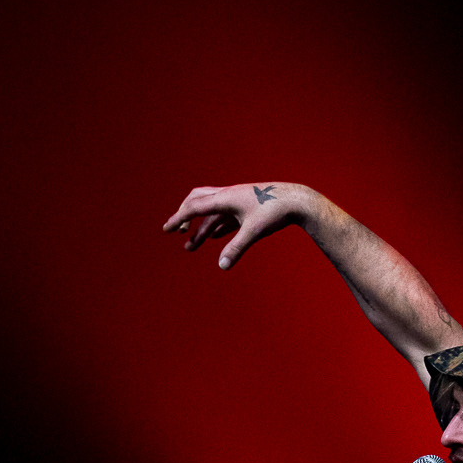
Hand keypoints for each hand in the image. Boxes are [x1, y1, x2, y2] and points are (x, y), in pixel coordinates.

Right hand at [163, 182, 307, 271]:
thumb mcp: (254, 232)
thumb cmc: (275, 212)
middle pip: (197, 202)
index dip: (178, 218)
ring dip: (199, 229)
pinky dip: (214, 227)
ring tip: (189, 247)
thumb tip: (222, 266)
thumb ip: (236, 249)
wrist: (295, 200)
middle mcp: (227, 196)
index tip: (166, 229)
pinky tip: (210, 237)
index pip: (194, 207)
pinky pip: (224, 217)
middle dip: (184, 217)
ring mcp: (236, 202)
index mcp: (225, 198)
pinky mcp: (245, 209)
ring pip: (211, 213)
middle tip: (175, 232)